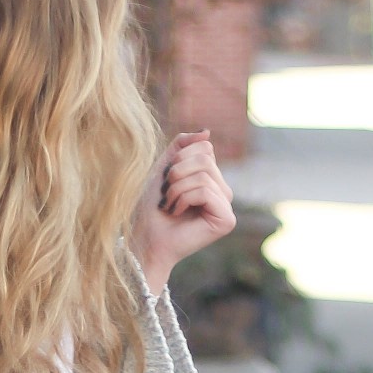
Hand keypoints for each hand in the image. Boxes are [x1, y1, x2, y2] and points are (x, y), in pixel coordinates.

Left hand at [130, 131, 235, 298]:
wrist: (145, 240)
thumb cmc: (151, 209)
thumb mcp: (164, 169)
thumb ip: (182, 146)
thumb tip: (207, 131)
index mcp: (212, 179)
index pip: (204, 147)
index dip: (179, 159)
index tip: (166, 183)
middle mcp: (223, 192)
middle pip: (206, 158)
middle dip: (177, 173)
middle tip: (166, 196)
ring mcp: (227, 206)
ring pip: (204, 174)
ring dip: (177, 189)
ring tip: (169, 206)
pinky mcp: (226, 220)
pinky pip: (205, 191)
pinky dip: (184, 199)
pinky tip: (177, 214)